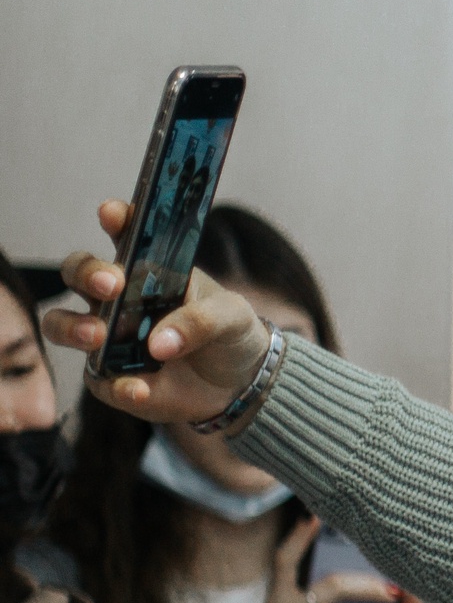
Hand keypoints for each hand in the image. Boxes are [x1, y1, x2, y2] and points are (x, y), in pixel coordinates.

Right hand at [42, 200, 274, 423]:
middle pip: (77, 273)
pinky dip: (118, 384)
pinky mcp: (110, 377)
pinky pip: (99, 379)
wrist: (240, 385)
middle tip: (111, 285)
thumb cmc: (231, 335)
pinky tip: (141, 388)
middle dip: (86, 273)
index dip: (115, 219)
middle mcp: (118, 299)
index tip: (112, 214)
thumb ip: (201, 320)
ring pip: (61, 323)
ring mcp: (108, 338)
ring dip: (72, 327)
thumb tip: (158, 343)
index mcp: (150, 270)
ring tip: (99, 335)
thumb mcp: (232, 318)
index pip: (124, 235)